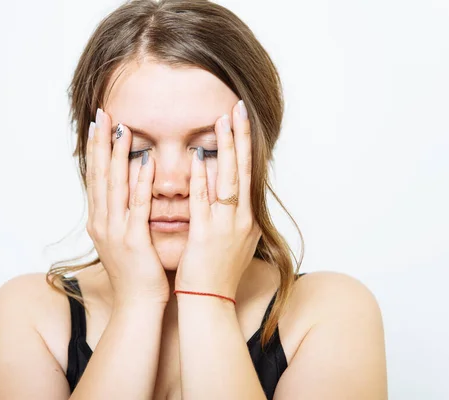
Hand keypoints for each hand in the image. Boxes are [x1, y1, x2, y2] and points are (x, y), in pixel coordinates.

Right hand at [86, 108, 168, 307]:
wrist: (138, 305)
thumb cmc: (136, 273)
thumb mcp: (123, 239)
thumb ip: (123, 214)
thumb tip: (128, 190)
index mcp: (100, 220)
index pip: (96, 177)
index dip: (96, 150)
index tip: (98, 124)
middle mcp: (102, 222)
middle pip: (100, 175)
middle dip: (101, 143)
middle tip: (102, 114)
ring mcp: (115, 232)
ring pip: (114, 186)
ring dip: (117, 156)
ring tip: (121, 128)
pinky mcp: (133, 241)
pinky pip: (137, 206)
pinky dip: (140, 183)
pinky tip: (145, 162)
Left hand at [175, 100, 261, 299]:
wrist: (210, 301)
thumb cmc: (218, 272)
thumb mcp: (234, 241)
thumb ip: (234, 216)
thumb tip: (231, 194)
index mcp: (247, 219)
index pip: (249, 174)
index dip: (246, 146)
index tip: (242, 120)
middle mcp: (241, 219)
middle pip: (244, 170)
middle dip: (240, 138)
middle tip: (237, 108)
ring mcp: (226, 227)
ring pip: (229, 180)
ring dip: (226, 149)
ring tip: (223, 121)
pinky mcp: (207, 236)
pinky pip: (205, 202)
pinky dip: (203, 179)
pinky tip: (199, 159)